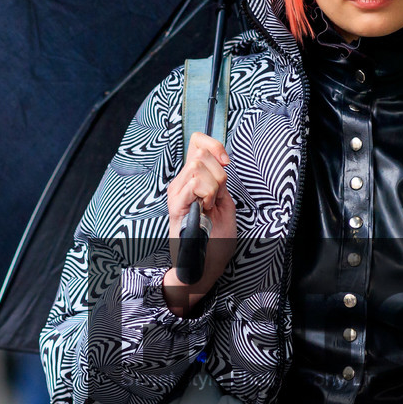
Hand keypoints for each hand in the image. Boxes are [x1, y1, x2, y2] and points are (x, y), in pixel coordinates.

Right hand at [164, 131, 237, 315]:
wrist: (206, 261)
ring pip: (198, 167)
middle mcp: (181, 182)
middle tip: (217, 196)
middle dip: (218, 173)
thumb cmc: (215, 236)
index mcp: (192, 178)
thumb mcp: (223, 201)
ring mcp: (177, 193)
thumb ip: (219, 179)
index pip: (197, 142)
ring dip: (213, 186)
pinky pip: (195, 184)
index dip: (214, 145)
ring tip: (209, 206)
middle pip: (201, 154)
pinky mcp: (176, 205)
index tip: (226, 162)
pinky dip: (207, 194)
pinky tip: (205, 209)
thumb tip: (220, 160)